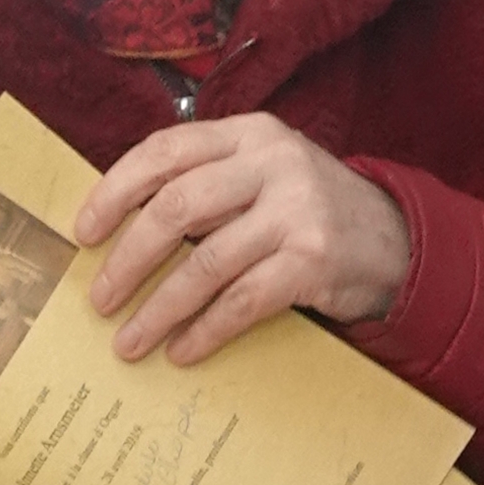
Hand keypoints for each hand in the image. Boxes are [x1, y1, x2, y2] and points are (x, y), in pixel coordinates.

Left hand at [77, 115, 411, 364]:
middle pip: (177, 207)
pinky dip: (205, 330)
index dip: (116, 190)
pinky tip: (182, 350)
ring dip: (158, 308)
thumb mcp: (266, 173)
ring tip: (129, 341)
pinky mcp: (313, 261)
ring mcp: (296, 212)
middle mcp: (274, 164)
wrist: (398, 243)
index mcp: (251, 133)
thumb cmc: (312, 211)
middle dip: (129, 258)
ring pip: (205, 263)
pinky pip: (242, 301)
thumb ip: (209, 180)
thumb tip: (122, 225)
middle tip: (100, 297)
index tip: (85, 233)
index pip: (166, 150)